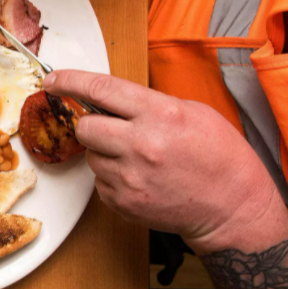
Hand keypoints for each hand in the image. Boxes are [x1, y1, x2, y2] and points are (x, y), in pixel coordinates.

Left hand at [43, 70, 280, 250]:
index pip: (100, 89)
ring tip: (138, 159)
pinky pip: (100, 182)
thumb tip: (109, 99)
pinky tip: (141, 178)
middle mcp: (140, 144)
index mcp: (159, 114)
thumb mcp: (194, 112)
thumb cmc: (219, 157)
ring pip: (91, 156)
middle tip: (110, 129)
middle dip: (90, 124)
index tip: (53, 80)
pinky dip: (114, 177)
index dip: (69, 81)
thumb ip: (149, 103)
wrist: (234, 208)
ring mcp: (130, 177)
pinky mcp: (123, 201)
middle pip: (84, 127)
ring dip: (105, 153)